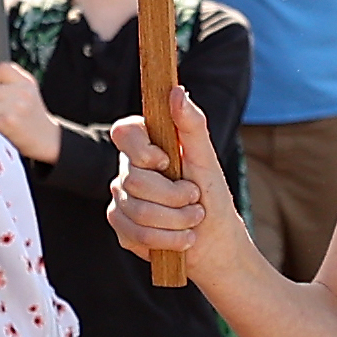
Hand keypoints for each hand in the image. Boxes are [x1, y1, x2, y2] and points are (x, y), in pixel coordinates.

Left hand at [0, 60, 62, 164]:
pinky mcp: (8, 123)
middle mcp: (22, 93)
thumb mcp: (29, 91)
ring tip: (2, 117)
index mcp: (27, 82)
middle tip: (0, 106)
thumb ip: (11, 81)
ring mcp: (15, 108)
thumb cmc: (33, 115)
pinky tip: (2, 125)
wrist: (47, 138)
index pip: (2, 68)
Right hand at [106, 85, 243, 273]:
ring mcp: (122, 199)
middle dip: (175, 197)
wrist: (215, 245)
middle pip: (134, 180)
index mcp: (148, 146)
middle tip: (195, 201)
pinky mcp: (122, 228)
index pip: (123, 132)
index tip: (166, 162)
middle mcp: (129, 170)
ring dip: (175, 221)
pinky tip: (179, 240)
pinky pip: (133, 233)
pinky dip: (165, 240)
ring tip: (192, 222)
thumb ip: (191, 125)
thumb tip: (176, 91)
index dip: (142, 151)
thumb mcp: (207, 160)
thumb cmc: (214, 199)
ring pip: (136, 210)